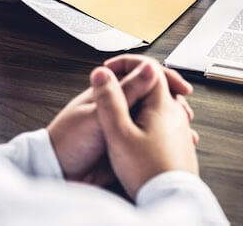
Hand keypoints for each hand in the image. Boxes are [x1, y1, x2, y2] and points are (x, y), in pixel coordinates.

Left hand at [47, 54, 193, 184]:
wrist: (57, 173)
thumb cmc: (68, 141)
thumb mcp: (99, 114)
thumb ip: (125, 92)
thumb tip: (148, 68)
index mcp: (111, 90)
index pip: (143, 73)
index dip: (164, 77)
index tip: (179, 86)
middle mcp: (120, 104)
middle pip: (153, 94)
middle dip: (172, 100)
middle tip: (184, 111)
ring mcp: (125, 123)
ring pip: (155, 116)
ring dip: (172, 120)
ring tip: (185, 130)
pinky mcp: (127, 143)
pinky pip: (151, 137)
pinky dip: (166, 139)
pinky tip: (175, 145)